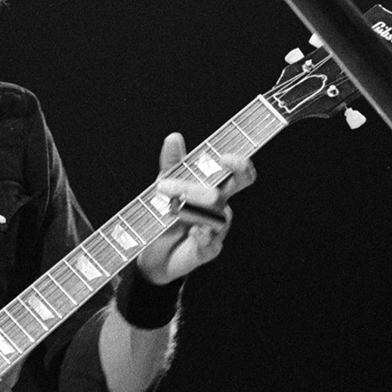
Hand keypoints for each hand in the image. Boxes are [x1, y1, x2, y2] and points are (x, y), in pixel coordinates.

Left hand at [135, 132, 255, 285]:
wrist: (152, 253)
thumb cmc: (165, 217)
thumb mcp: (164, 185)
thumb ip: (172, 163)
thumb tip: (174, 137)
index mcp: (213, 187)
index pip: (238, 174)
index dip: (239, 165)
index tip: (225, 158)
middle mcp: (219, 207)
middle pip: (229, 192)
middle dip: (201, 186)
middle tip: (168, 185)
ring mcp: (216, 229)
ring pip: (219, 214)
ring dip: (192, 207)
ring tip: (169, 208)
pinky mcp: (208, 249)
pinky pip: (212, 242)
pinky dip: (202, 235)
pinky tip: (192, 230)